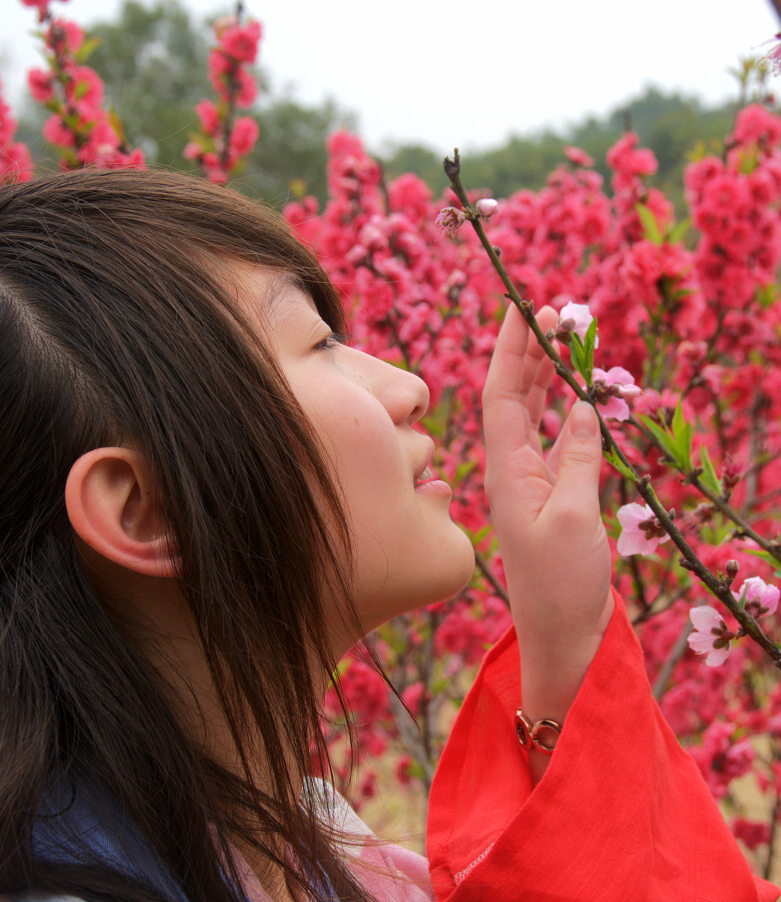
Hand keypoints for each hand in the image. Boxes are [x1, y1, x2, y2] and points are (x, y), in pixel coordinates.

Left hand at [482, 304, 612, 743]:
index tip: (522, 309)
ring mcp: (532, 480)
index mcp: (505, 470)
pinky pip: (560, 440)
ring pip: (537, 414)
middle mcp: (512, 468)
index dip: (509, 350)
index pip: (499, 395)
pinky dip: (571, 412)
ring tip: (568, 337)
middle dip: (530, 352)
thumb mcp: (576, 518)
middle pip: (515, 396)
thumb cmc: (561, 583)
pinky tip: (583, 392)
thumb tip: (586, 407)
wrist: (562, 633)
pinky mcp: (554, 494)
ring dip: (549, 376)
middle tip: (555, 311)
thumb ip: (580, 460)